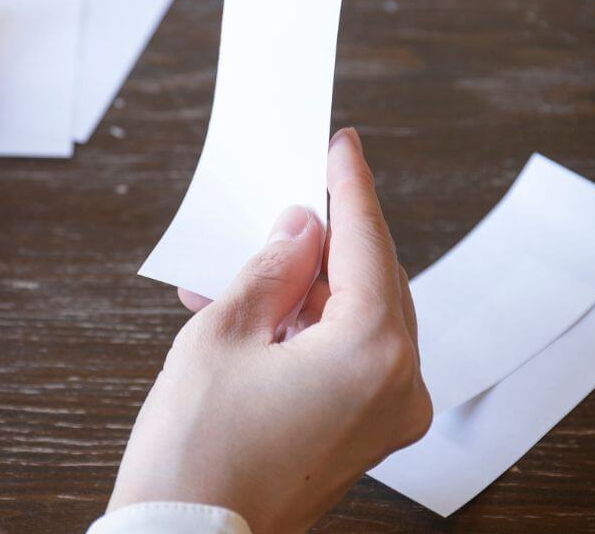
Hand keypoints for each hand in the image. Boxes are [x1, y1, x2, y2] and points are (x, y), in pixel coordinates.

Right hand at [107, 128, 430, 532]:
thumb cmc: (197, 448)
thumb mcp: (223, 333)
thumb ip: (272, 266)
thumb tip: (300, 228)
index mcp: (371, 353)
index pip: (366, 243)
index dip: (348, 187)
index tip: (341, 146)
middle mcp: (397, 386)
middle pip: (372, 279)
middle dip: (328, 235)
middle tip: (298, 193)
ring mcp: (386, 417)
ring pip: (360, 317)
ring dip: (309, 283)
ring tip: (253, 259)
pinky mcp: (363, 435)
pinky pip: (349, 356)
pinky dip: (309, 325)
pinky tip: (261, 309)